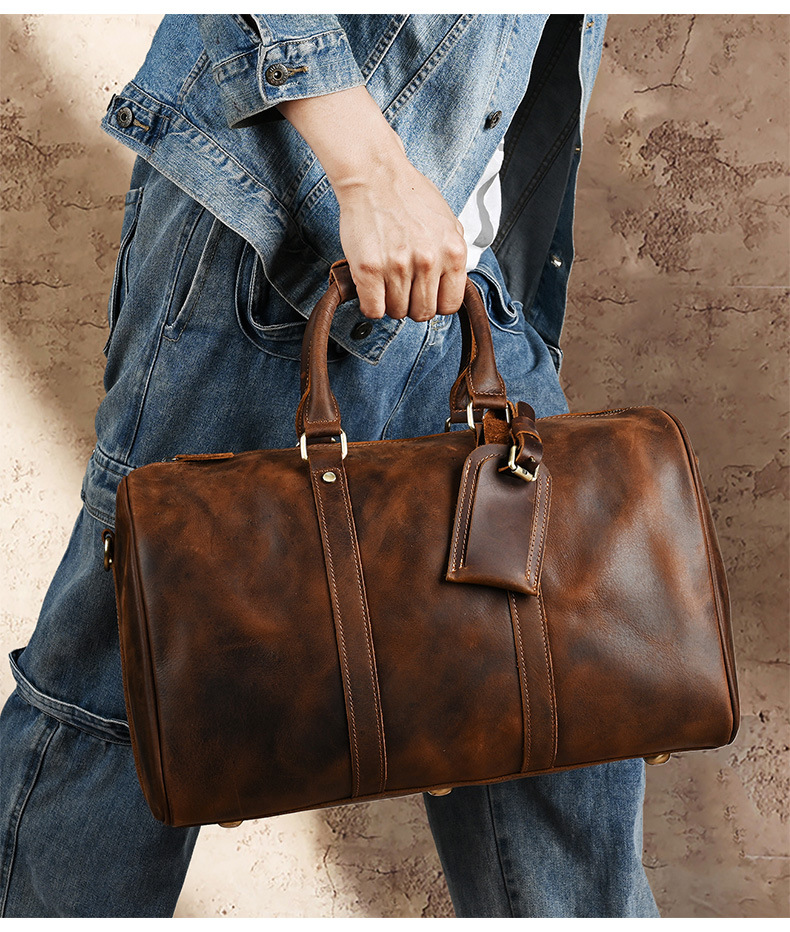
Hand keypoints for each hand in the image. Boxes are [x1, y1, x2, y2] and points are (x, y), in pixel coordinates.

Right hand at [334, 151, 467, 320]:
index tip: (425, 295)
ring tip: (385, 280)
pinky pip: (373, 309)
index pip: (450, 305)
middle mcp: (428, 261)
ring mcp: (398, 266)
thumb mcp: (447, 223)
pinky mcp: (369, 269)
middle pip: (423, 313)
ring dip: (389, 302)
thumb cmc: (409, 196)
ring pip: (397, 312)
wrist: (375, 176)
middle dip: (412, 305)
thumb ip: (452, 256)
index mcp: (452, 252)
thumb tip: (451, 285)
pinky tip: (371, 287)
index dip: (436, 303)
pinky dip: (371, 304)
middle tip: (402, 288)